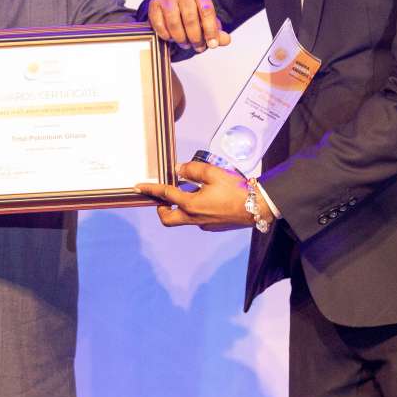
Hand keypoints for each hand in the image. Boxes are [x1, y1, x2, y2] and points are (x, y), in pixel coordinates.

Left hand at [136, 161, 260, 230]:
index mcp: (191, 204)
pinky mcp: (212, 226)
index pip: (166, 195)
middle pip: (167, 218)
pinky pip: (196, 219)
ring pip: (182, 219)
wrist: (256, 207)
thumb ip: (193, 170)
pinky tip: (205, 199)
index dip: (151, 189)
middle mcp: (194, 217)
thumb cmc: (236, 189)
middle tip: (162, 198)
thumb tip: (178, 170)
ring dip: (179, 208)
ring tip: (186, 193)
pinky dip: (194, 210)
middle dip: (160, 208)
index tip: (139, 187)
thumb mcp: (214, 173)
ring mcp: (203, 224)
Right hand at [146, 0, 230, 52]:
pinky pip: (159, 24)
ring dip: (180, 38)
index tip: (212, 44)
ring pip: (174, 23)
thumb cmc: (193, 14)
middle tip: (198, 47)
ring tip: (185, 43)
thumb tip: (226, 40)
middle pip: (190, 19)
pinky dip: (166, 35)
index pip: (207, 11)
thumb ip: (217, 31)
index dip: (210, 30)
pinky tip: (171, 38)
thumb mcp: (207, 21)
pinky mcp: (154, 3)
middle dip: (195, 38)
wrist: (172, 4)